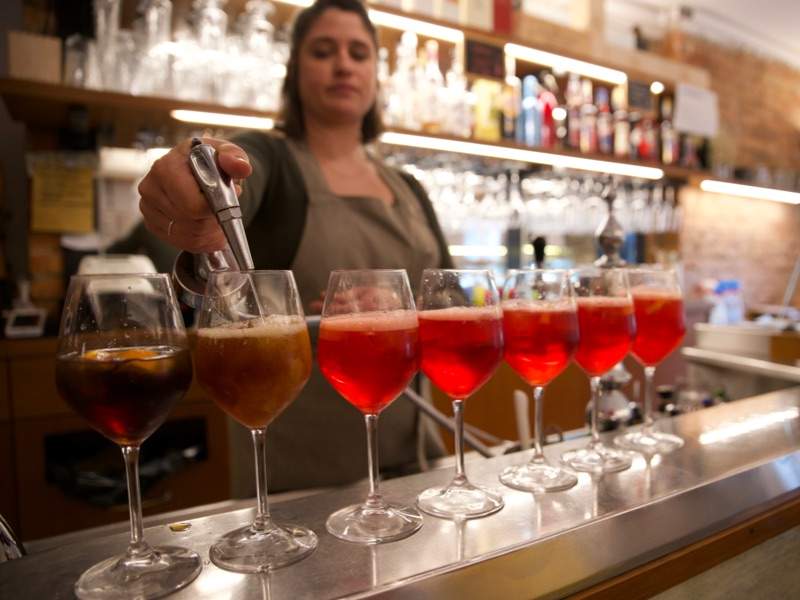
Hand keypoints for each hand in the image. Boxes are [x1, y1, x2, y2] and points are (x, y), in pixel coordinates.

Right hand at [138, 137, 251, 252]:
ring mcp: (148, 206)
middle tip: (221, 207)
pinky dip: (198, 238)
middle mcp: (151, 187)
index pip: (193, 205)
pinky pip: (180, 242)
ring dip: (208, 230)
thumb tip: (241, 167)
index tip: (224, 196)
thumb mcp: (227, 153)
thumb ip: (235, 158)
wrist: (199, 169)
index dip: (215, 207)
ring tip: (213, 214)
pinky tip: (203, 223)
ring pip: (187, 235)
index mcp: (167, 167)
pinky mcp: (151, 222)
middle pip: (191, 223)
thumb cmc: (211, 161)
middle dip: (212, 219)